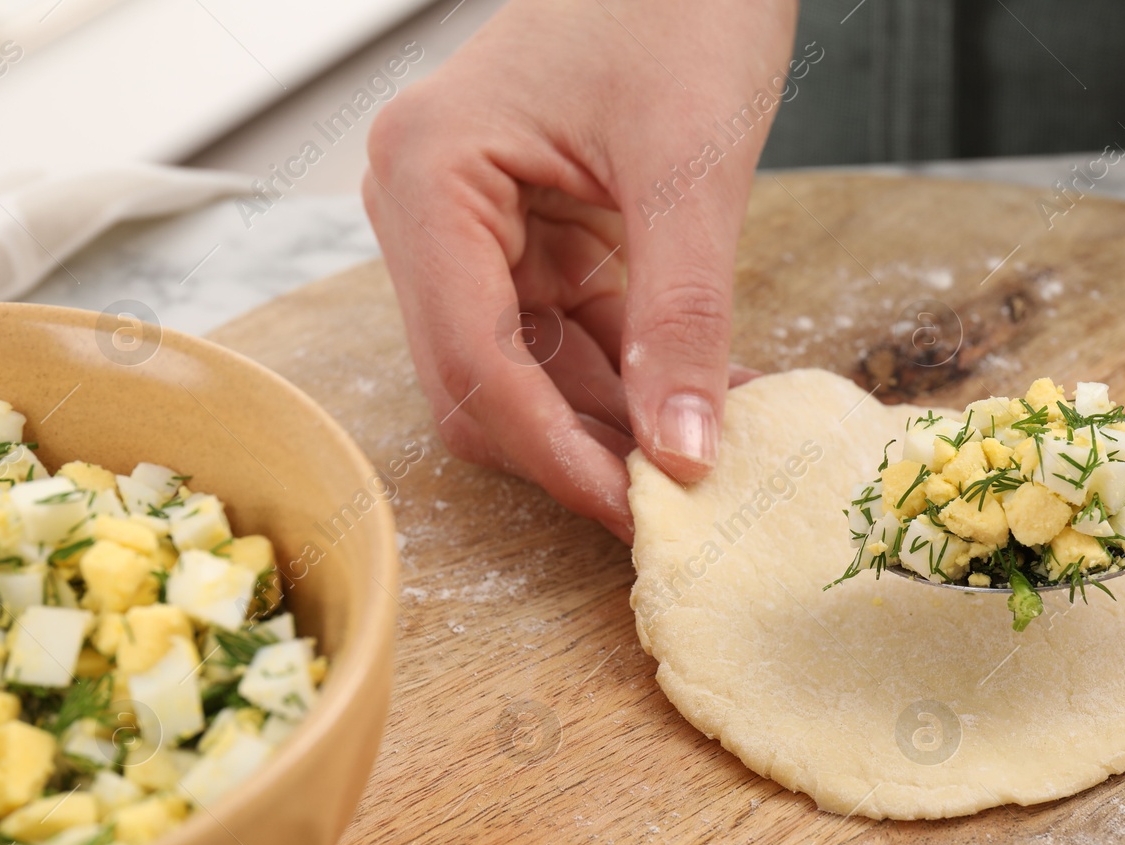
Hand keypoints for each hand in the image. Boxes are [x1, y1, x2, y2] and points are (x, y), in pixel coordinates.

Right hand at [364, 0, 797, 541]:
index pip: (474, 362)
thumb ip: (682, 319)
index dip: (556, 454)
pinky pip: (564, 335)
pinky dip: (628, 377)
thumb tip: (684, 454)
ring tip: (698, 460)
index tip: (637, 514)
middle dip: (576, 448)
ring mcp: (471, 225)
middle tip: (668, 504)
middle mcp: (427, 209)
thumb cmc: (678, 2)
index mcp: (431, 176)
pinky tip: (694, 407)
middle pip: (482, 382)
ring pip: (526, 372)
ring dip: (610, 423)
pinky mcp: (525, 235)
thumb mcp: (689, 169)